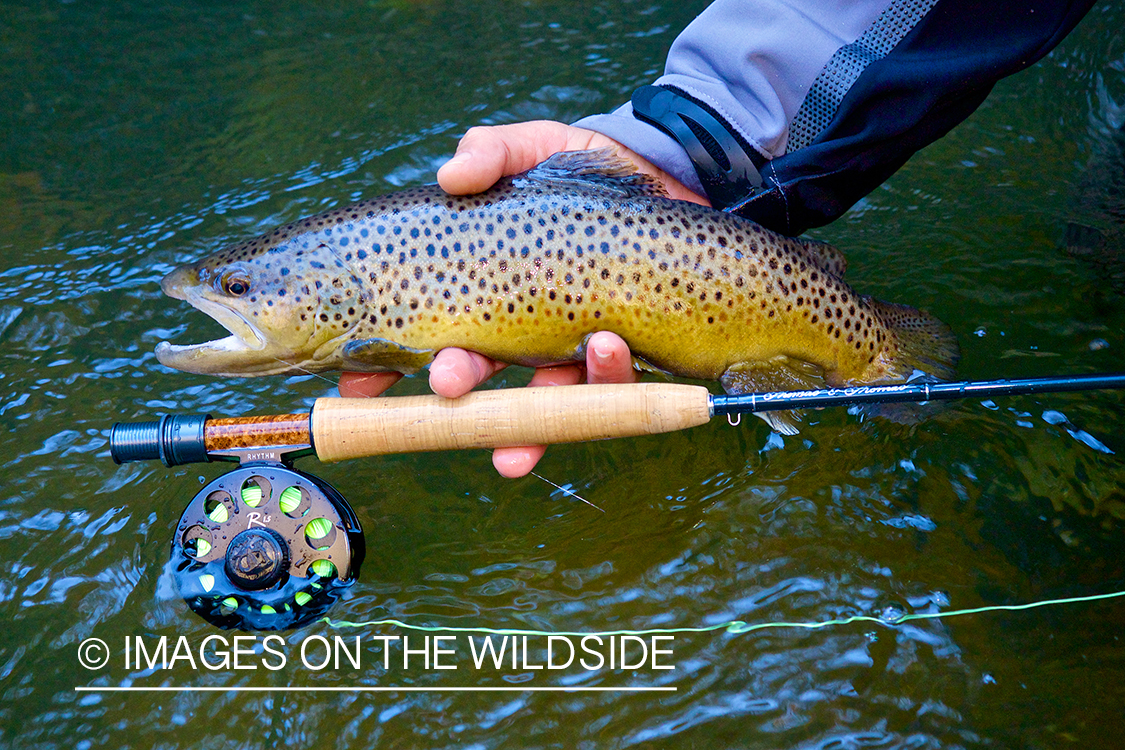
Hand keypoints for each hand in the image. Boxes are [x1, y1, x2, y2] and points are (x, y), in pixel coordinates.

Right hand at [339, 121, 703, 476]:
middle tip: (447, 384)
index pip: (428, 334)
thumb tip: (451, 174)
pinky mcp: (629, 354)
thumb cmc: (589, 170)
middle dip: (461, 390)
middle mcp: (526, 329)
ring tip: (547, 380)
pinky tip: (606, 346)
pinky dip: (608, 376)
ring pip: (547, 401)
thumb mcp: (536, 147)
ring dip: (539, 411)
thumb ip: (492, 152)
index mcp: (488, 290)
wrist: (670, 179)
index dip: (388, 367)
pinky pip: (615, 385)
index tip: (358, 385)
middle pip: (482, 378)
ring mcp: (574, 348)